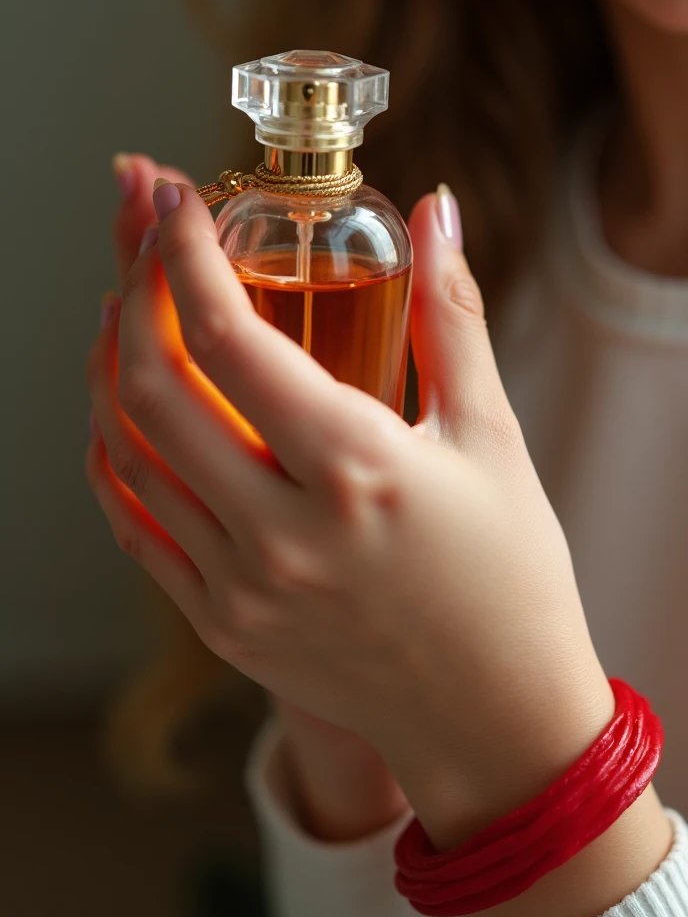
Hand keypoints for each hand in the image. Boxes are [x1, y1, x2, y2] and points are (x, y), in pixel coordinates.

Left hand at [87, 177, 611, 851]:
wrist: (492, 712)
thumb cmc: (508, 575)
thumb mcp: (492, 438)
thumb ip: (452, 316)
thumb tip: (437, 213)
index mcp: (358, 471)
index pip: (231, 338)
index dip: (185, 255)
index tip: (179, 204)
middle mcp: (284, 533)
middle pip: (155, 386)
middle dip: (132, 290)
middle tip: (142, 239)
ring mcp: (242, 588)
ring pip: (127, 452)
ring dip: (110, 366)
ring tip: (125, 309)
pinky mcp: (222, 625)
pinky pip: (135, 524)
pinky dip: (113, 453)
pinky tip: (122, 409)